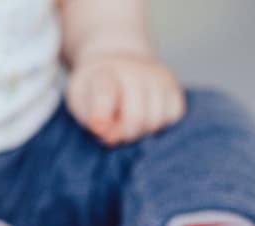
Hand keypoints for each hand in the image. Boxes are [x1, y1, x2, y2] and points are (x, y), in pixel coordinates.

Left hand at [66, 53, 184, 144]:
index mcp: (103, 73)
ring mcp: (158, 77)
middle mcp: (134, 70)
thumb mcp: (80, 100)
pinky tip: (147, 117)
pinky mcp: (174, 86)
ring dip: (143, 130)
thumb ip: (90, 118)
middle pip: (136, 118)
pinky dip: (161, 124)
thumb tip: (107, 134)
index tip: (98, 127)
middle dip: (124, 134)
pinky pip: (174, 115)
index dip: (102, 114)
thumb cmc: (94, 88)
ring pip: (156, 120)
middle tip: (115, 130)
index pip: (105, 93)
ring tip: (130, 122)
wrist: (117, 62)